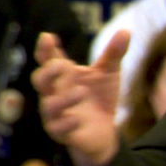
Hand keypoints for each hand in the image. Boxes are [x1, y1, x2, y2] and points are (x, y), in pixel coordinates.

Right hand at [33, 31, 126, 165]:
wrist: (105, 131)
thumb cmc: (99, 97)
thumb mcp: (109, 73)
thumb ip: (114, 54)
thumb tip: (126, 31)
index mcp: (62, 76)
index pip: (47, 59)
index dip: (44, 49)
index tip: (47, 37)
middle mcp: (54, 93)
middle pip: (39, 80)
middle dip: (47, 72)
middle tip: (62, 65)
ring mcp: (55, 114)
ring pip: (48, 106)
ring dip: (63, 99)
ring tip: (82, 92)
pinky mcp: (62, 133)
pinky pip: (58, 129)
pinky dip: (67, 123)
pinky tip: (77, 119)